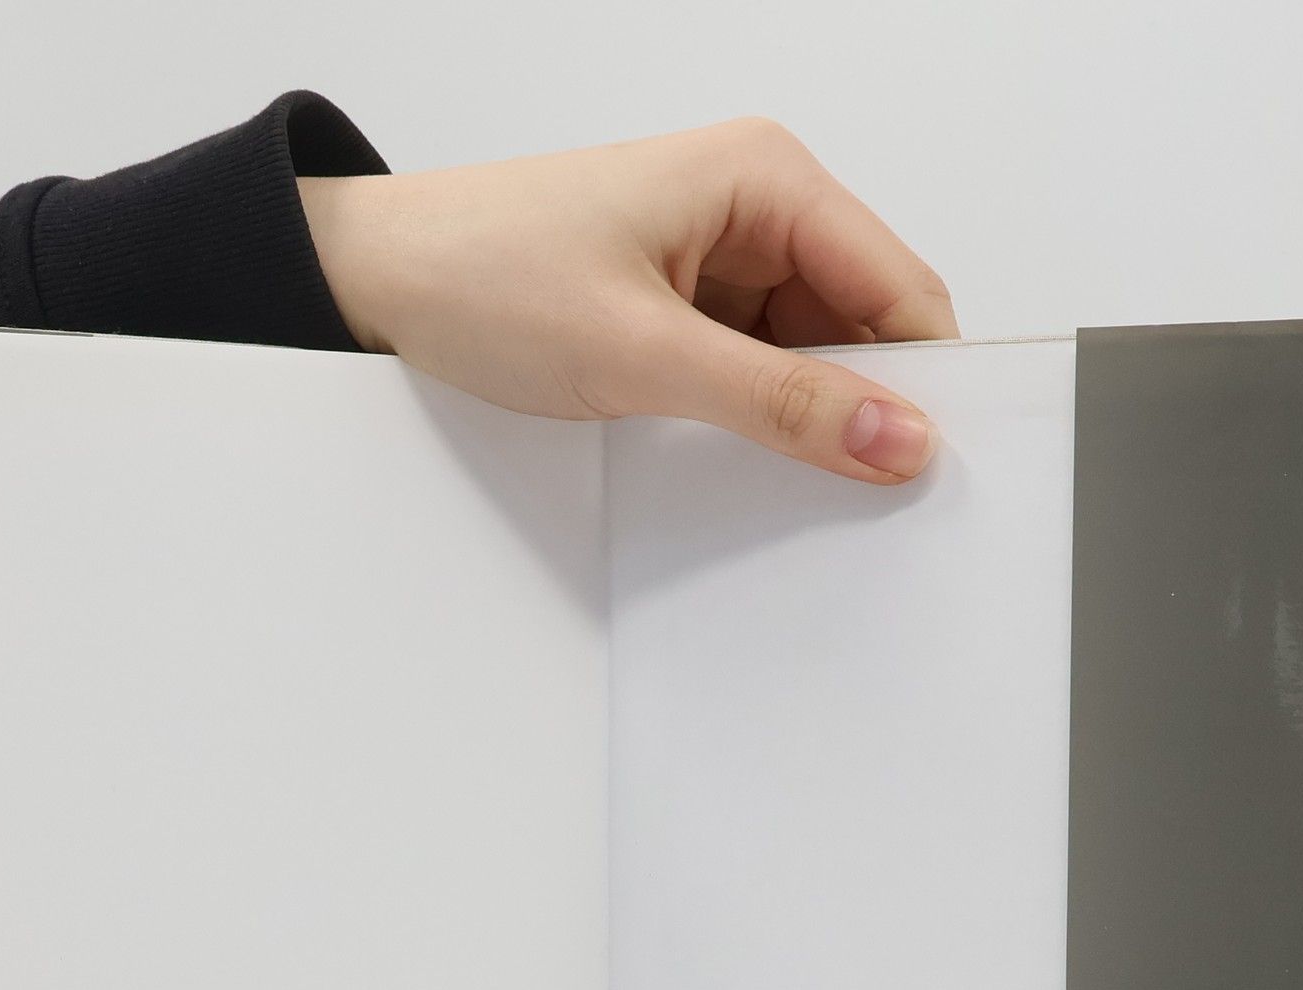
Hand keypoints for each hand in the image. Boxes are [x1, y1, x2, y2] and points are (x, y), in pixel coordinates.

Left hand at [299, 118, 957, 483]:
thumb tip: (898, 438)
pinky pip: (759, 367)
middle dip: (866, 407)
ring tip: (776, 477)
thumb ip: (780, 404)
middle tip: (855, 498)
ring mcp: (721, 256)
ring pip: (814, 356)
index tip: (927, 474)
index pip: (900, 287)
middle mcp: (757, 206)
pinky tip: (737, 458)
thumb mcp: (644, 354)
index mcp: (766, 178)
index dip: (926, 383)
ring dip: (806, 419)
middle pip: (865, 325)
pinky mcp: (686, 303)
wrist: (376, 281)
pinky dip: (759, 416)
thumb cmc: (484, 275)